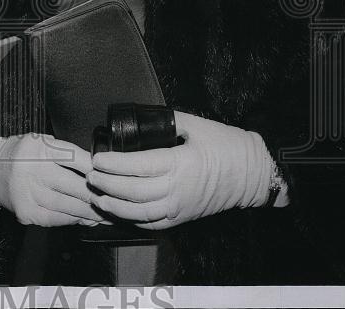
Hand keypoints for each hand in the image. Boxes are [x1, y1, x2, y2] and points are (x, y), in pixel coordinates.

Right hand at [0, 133, 107, 227]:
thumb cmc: (22, 154)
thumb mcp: (42, 141)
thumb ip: (67, 153)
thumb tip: (95, 170)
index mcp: (39, 148)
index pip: (74, 158)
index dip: (95, 169)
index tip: (110, 176)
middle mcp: (33, 170)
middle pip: (74, 186)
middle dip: (97, 195)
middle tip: (116, 201)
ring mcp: (29, 193)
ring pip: (68, 206)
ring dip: (90, 212)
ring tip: (106, 214)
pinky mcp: (27, 211)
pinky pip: (57, 218)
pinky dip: (73, 220)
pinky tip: (84, 219)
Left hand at [87, 111, 273, 229]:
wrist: (253, 174)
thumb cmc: (226, 146)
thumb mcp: (195, 125)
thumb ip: (167, 121)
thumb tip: (141, 120)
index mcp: (179, 163)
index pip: (136, 166)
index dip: (113, 164)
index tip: (97, 159)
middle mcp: (177, 189)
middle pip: (132, 191)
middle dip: (106, 185)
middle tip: (90, 176)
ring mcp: (180, 207)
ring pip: (139, 212)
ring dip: (115, 206)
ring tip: (97, 196)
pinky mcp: (183, 218)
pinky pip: (153, 223)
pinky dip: (132, 220)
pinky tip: (119, 212)